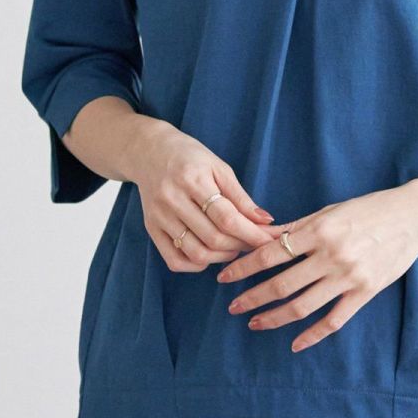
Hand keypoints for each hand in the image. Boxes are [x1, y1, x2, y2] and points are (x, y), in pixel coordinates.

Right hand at [128, 120, 281, 271]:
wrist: (148, 152)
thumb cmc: (190, 157)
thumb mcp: (219, 167)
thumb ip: (241, 197)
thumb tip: (266, 221)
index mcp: (192, 179)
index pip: (226, 217)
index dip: (251, 233)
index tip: (269, 240)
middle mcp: (172, 199)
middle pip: (213, 238)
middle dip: (240, 246)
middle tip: (253, 242)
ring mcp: (159, 217)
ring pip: (196, 253)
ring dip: (222, 258)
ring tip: (234, 248)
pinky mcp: (151, 229)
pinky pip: (174, 260)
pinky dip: (196, 265)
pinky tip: (209, 254)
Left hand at [216, 187, 417, 351]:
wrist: (413, 217)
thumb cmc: (368, 209)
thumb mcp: (328, 211)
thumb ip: (294, 228)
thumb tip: (258, 235)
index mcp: (319, 230)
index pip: (270, 253)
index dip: (243, 267)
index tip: (224, 277)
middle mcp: (331, 255)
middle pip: (281, 284)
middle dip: (252, 297)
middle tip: (233, 307)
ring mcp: (349, 277)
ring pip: (302, 306)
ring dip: (273, 317)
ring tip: (255, 323)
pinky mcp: (365, 292)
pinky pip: (333, 320)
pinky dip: (312, 335)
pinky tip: (294, 343)